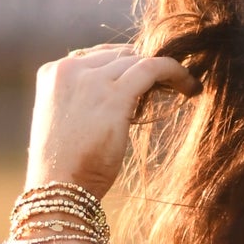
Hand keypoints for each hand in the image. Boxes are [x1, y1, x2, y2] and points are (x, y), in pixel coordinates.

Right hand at [25, 44, 198, 199]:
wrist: (59, 188)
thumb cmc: (64, 167)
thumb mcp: (67, 122)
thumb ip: (83, 100)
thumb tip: (118, 95)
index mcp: (52, 73)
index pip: (97, 56)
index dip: (124, 65)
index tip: (145, 79)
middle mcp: (68, 68)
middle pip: (119, 54)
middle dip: (144, 67)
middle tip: (168, 84)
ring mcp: (90, 79)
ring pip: (137, 60)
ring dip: (163, 71)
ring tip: (184, 86)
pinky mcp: (114, 95)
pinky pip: (152, 68)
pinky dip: (175, 72)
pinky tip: (191, 87)